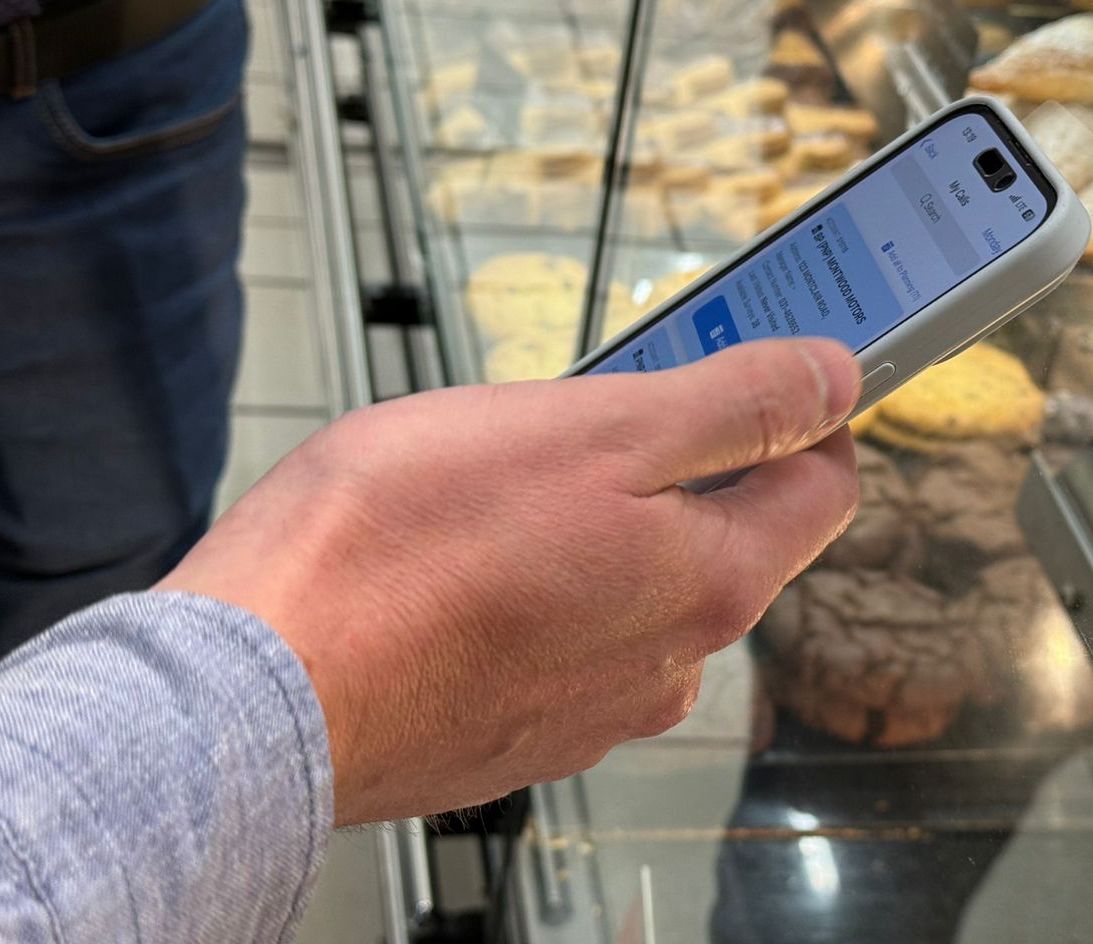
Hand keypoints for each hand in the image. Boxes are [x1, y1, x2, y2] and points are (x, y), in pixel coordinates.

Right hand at [158, 338, 859, 823]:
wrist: (258, 689)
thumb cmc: (402, 551)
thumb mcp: (594, 429)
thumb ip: (734, 407)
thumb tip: (834, 381)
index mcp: (711, 584)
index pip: (823, 486)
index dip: (804, 412)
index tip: (764, 368)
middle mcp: (669, 662)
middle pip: (727, 534)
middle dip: (680, 461)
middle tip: (594, 407)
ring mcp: (591, 705)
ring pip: (636, 582)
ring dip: (600, 522)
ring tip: (507, 480)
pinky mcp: (516, 726)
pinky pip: (562, 632)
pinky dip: (539, 583)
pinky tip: (465, 555)